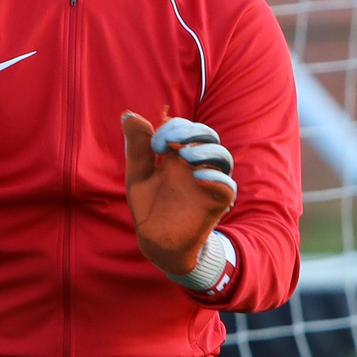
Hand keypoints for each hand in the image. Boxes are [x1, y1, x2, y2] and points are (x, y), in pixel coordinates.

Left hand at [121, 112, 235, 283]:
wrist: (157, 243)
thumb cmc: (149, 208)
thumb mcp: (138, 176)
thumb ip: (137, 147)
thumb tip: (128, 114)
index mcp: (177, 156)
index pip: (185, 127)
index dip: (172, 126)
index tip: (154, 144)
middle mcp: (196, 165)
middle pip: (207, 135)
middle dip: (190, 131)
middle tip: (170, 143)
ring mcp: (208, 182)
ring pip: (222, 156)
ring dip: (206, 150)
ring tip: (185, 156)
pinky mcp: (216, 202)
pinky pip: (227, 185)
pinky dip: (215, 177)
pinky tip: (197, 177)